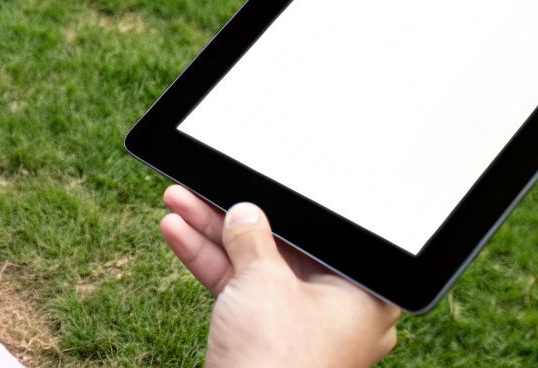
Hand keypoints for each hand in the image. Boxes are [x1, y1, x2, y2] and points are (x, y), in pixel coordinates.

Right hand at [161, 185, 400, 367]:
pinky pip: (240, 293)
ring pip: (252, 269)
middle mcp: (335, 311)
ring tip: (175, 203)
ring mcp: (298, 328)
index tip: (249, 186)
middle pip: (281, 249)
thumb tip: (244, 213)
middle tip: (201, 190)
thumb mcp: (264, 281)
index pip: (321, 234)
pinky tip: (178, 235)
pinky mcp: (266, 342)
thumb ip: (252, 238)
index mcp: (362, 295)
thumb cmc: (279, 362)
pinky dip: (211, 266)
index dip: (280, 206)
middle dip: (231, 218)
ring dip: (211, 237)